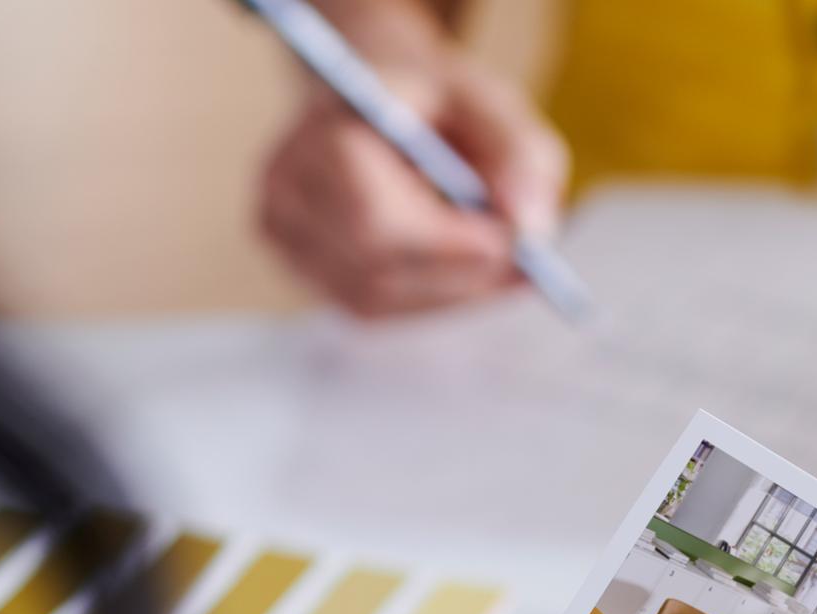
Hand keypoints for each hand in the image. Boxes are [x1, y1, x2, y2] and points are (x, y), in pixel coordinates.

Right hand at [258, 34, 568, 316]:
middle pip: (377, 271)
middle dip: (459, 276)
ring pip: (378, 299)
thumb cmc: (437, 105)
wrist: (379, 102)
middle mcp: (287, 187)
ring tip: (502, 266)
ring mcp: (285, 237)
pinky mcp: (302, 271)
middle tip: (525, 271)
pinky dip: (429, 298)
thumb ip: (519, 156)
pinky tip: (463, 272)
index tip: (514, 248)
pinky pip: (373, 309)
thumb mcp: (491, 106)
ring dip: (450, 291)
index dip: (448, 246)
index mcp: (322, 130)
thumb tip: (530, 231)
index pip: (375, 221)